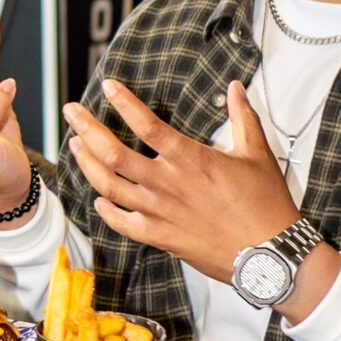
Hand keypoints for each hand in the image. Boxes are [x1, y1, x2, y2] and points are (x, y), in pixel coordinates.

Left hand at [61, 80, 305, 283]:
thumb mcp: (256, 153)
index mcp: (190, 159)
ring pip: (108, 185)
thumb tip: (237, 88)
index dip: (123, 102)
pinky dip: (106, 210)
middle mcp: (167, 183)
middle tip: (71, 112)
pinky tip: (98, 198)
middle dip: (86, 128)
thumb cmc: (265, 206)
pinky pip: (121, 223)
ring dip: (87, 163)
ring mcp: (159, 212)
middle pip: (112, 153)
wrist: (270, 254)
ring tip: (75, 146)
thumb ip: (242, 117)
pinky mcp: (159, 237)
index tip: (107, 87)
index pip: (147, 123)